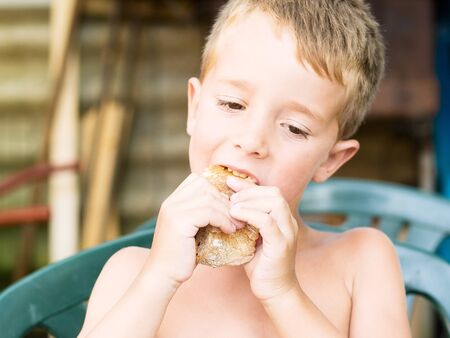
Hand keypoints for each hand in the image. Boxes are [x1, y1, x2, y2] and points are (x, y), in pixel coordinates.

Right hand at [146, 173, 235, 286]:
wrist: (163, 276)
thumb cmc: (181, 256)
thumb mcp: (192, 230)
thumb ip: (202, 215)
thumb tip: (229, 206)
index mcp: (172, 201)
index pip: (197, 180)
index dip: (216, 190)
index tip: (228, 206)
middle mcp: (171, 202)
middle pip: (205, 186)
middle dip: (224, 200)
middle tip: (237, 216)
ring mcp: (173, 210)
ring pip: (209, 198)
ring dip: (227, 211)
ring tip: (236, 225)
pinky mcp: (179, 222)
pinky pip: (208, 211)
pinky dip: (223, 219)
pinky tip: (229, 230)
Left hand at [227, 176, 299, 301]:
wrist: (274, 291)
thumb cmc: (260, 265)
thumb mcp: (251, 238)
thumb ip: (245, 222)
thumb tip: (224, 206)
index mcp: (282, 219)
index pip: (270, 191)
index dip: (249, 185)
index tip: (230, 182)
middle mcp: (288, 223)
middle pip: (274, 193)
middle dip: (249, 191)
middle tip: (230, 197)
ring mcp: (287, 233)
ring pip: (274, 203)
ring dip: (250, 201)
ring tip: (231, 207)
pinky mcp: (281, 245)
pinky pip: (268, 222)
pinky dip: (250, 214)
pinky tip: (235, 215)